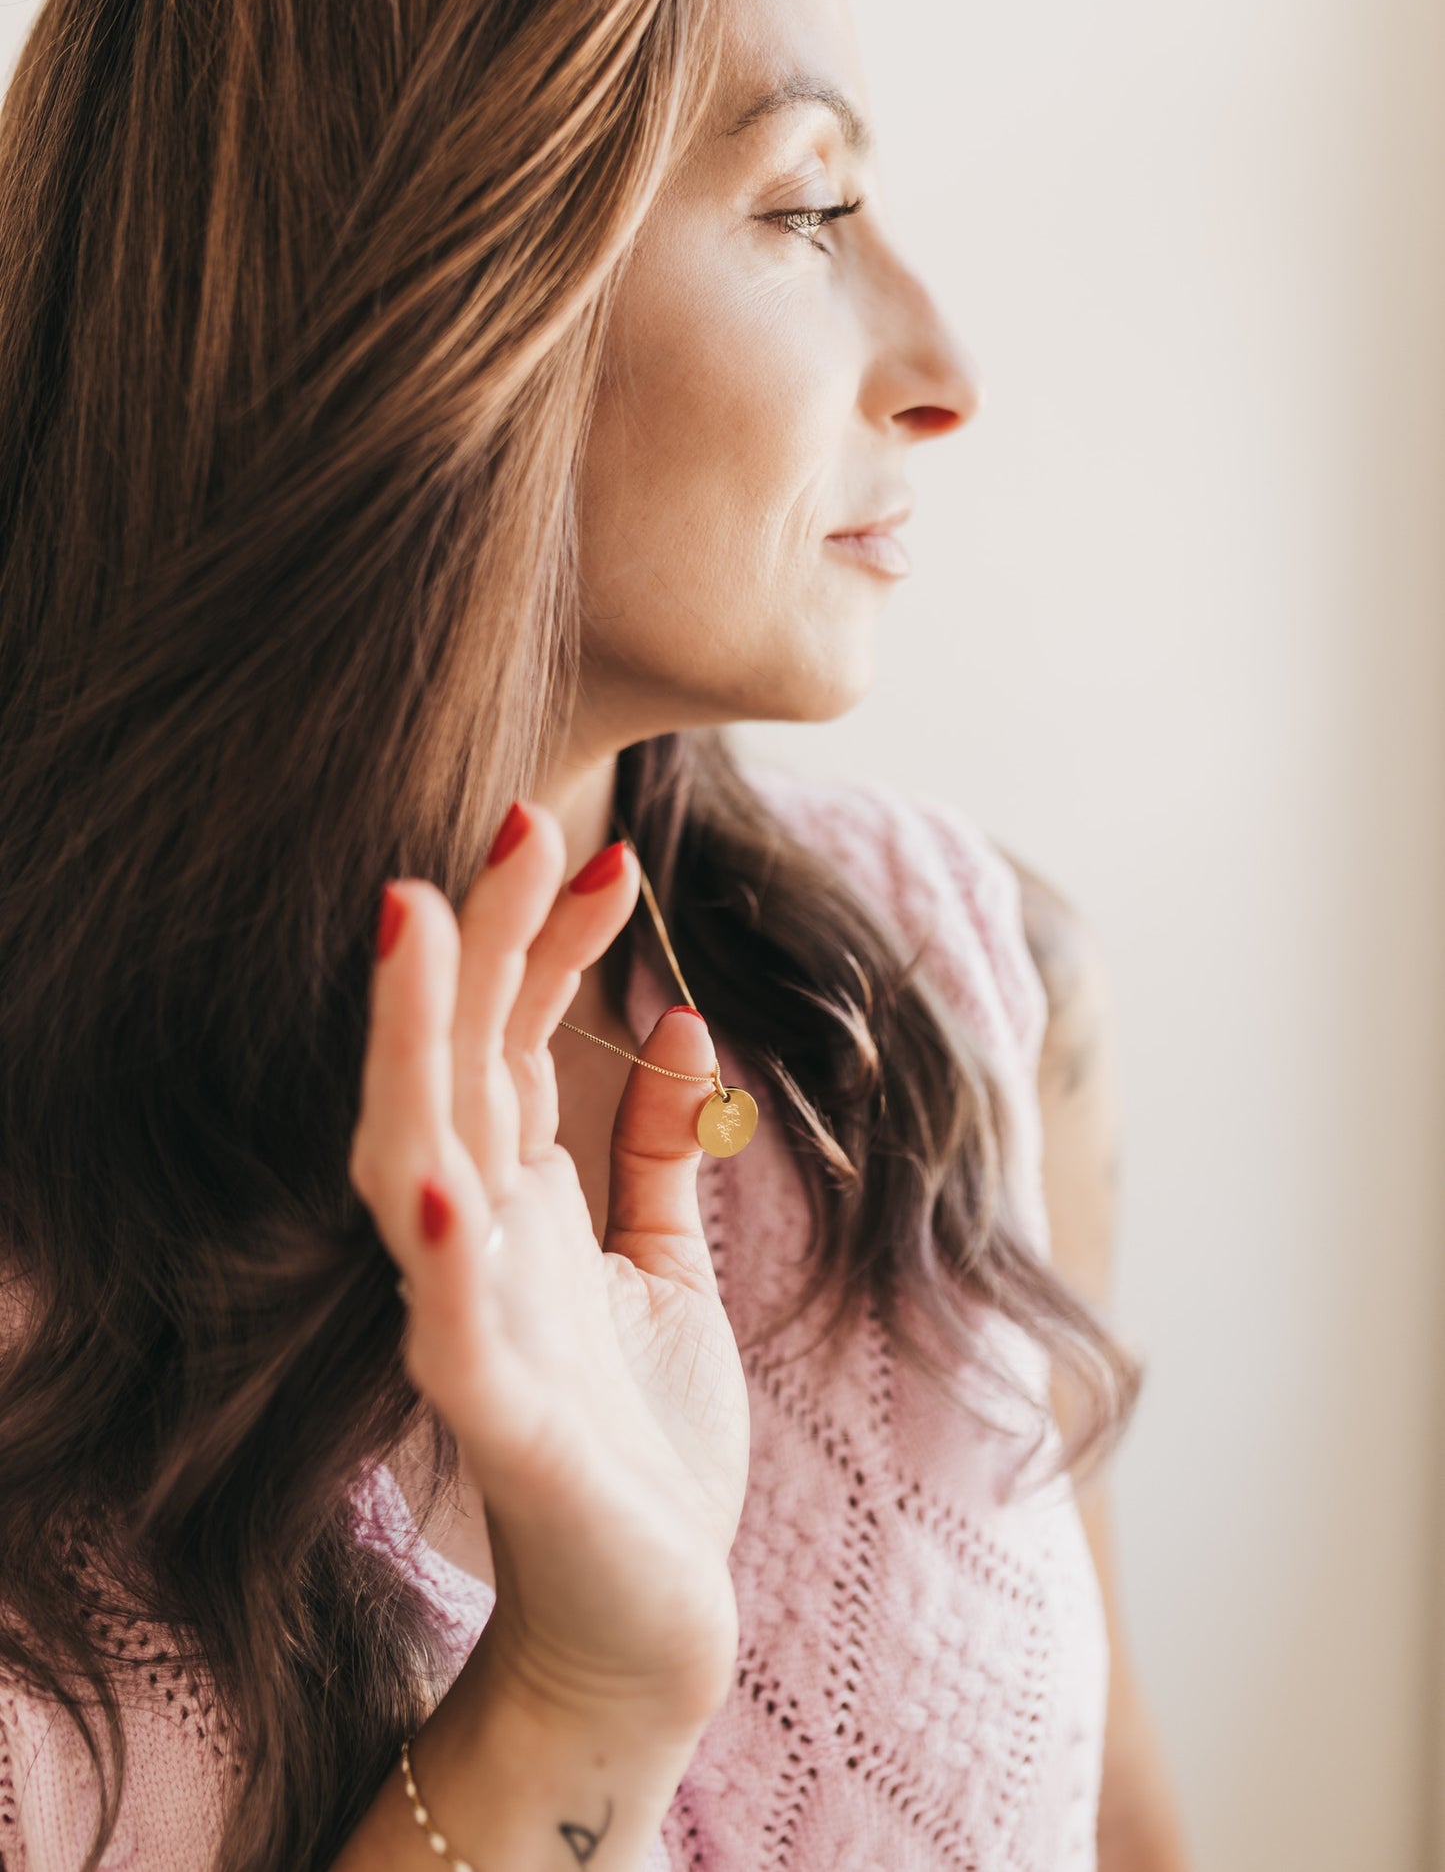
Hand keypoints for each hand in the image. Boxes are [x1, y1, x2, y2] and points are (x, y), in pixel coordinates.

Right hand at [347, 801, 748, 1723]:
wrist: (648, 1619)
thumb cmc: (643, 1442)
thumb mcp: (666, 1267)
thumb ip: (657, 1150)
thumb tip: (681, 1022)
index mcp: (517, 1201)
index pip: (514, 1039)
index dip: (550, 942)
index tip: (612, 854)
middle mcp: (475, 1242)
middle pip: (456, 1063)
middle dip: (478, 943)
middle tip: (520, 818)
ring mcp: (469, 1322)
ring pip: (413, 1160)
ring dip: (413, 1049)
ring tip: (415, 926)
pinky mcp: (489, 1419)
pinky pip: (448, 1327)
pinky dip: (441, 1255)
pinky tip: (445, 1179)